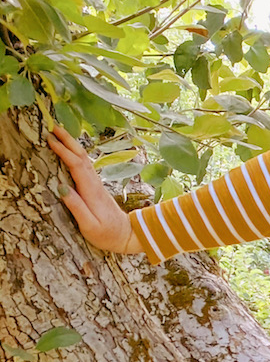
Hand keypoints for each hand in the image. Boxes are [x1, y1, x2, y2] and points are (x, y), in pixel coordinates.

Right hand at [46, 125, 141, 254]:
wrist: (127, 236)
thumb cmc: (107, 234)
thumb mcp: (89, 225)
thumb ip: (76, 207)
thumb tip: (62, 188)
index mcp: (91, 192)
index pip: (76, 165)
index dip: (63, 151)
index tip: (50, 139)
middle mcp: (95, 184)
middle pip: (82, 157)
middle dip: (68, 140)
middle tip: (53, 126)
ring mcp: (97, 185)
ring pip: (85, 159)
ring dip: (72, 145)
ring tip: (59, 133)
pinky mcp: (96, 188)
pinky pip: (85, 166)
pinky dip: (76, 154)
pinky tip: (70, 151)